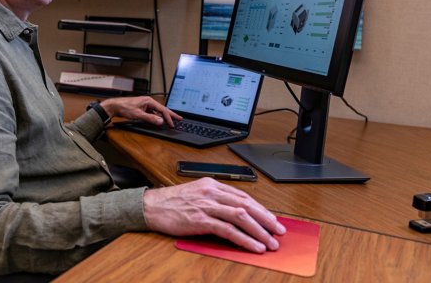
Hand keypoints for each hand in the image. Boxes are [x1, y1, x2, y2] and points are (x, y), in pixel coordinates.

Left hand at [101, 96, 180, 126]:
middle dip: (171, 114)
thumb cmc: (125, 107)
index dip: (168, 117)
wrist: (115, 106)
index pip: (162, 110)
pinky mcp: (143, 108)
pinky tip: (159, 120)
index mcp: (149, 101)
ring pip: (158, 111)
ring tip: (171, 120)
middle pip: (162, 109)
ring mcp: (146, 105)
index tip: (172, 123)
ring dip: (164, 116)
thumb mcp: (138, 114)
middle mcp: (149, 102)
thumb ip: (150, 118)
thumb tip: (160, 121)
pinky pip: (153, 113)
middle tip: (179, 119)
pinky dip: (158, 117)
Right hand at [142, 177, 285, 251]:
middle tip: (279, 231)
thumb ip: (216, 201)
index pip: (244, 196)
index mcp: (212, 185)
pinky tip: (253, 246)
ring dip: (259, 231)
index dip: (261, 209)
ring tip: (270, 243)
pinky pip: (228, 230)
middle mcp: (212, 192)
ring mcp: (206, 206)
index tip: (272, 220)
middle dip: (266, 219)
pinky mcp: (200, 220)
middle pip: (246, 205)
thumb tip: (238, 214)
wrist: (151, 206)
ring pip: (241, 217)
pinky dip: (244, 239)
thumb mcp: (197, 194)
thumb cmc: (172, 203)